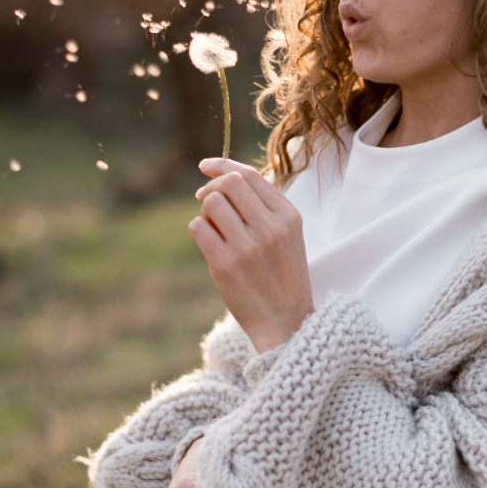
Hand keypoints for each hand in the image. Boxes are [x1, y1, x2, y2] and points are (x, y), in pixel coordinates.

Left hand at [189, 158, 313, 353]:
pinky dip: (198, 229)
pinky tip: (208, 242)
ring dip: (205, 210)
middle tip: (204, 197)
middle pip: (230, 183)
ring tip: (213, 226)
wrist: (285, 322)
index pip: (251, 175)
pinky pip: (198, 228)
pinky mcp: (225, 265)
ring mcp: (247, 246)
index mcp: (288, 216)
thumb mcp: (287, 236)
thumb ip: (263, 207)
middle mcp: (271, 228)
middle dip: (212, 186)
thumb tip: (220, 180)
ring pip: (211, 203)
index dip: (223, 165)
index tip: (206, 166)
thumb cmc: (282, 276)